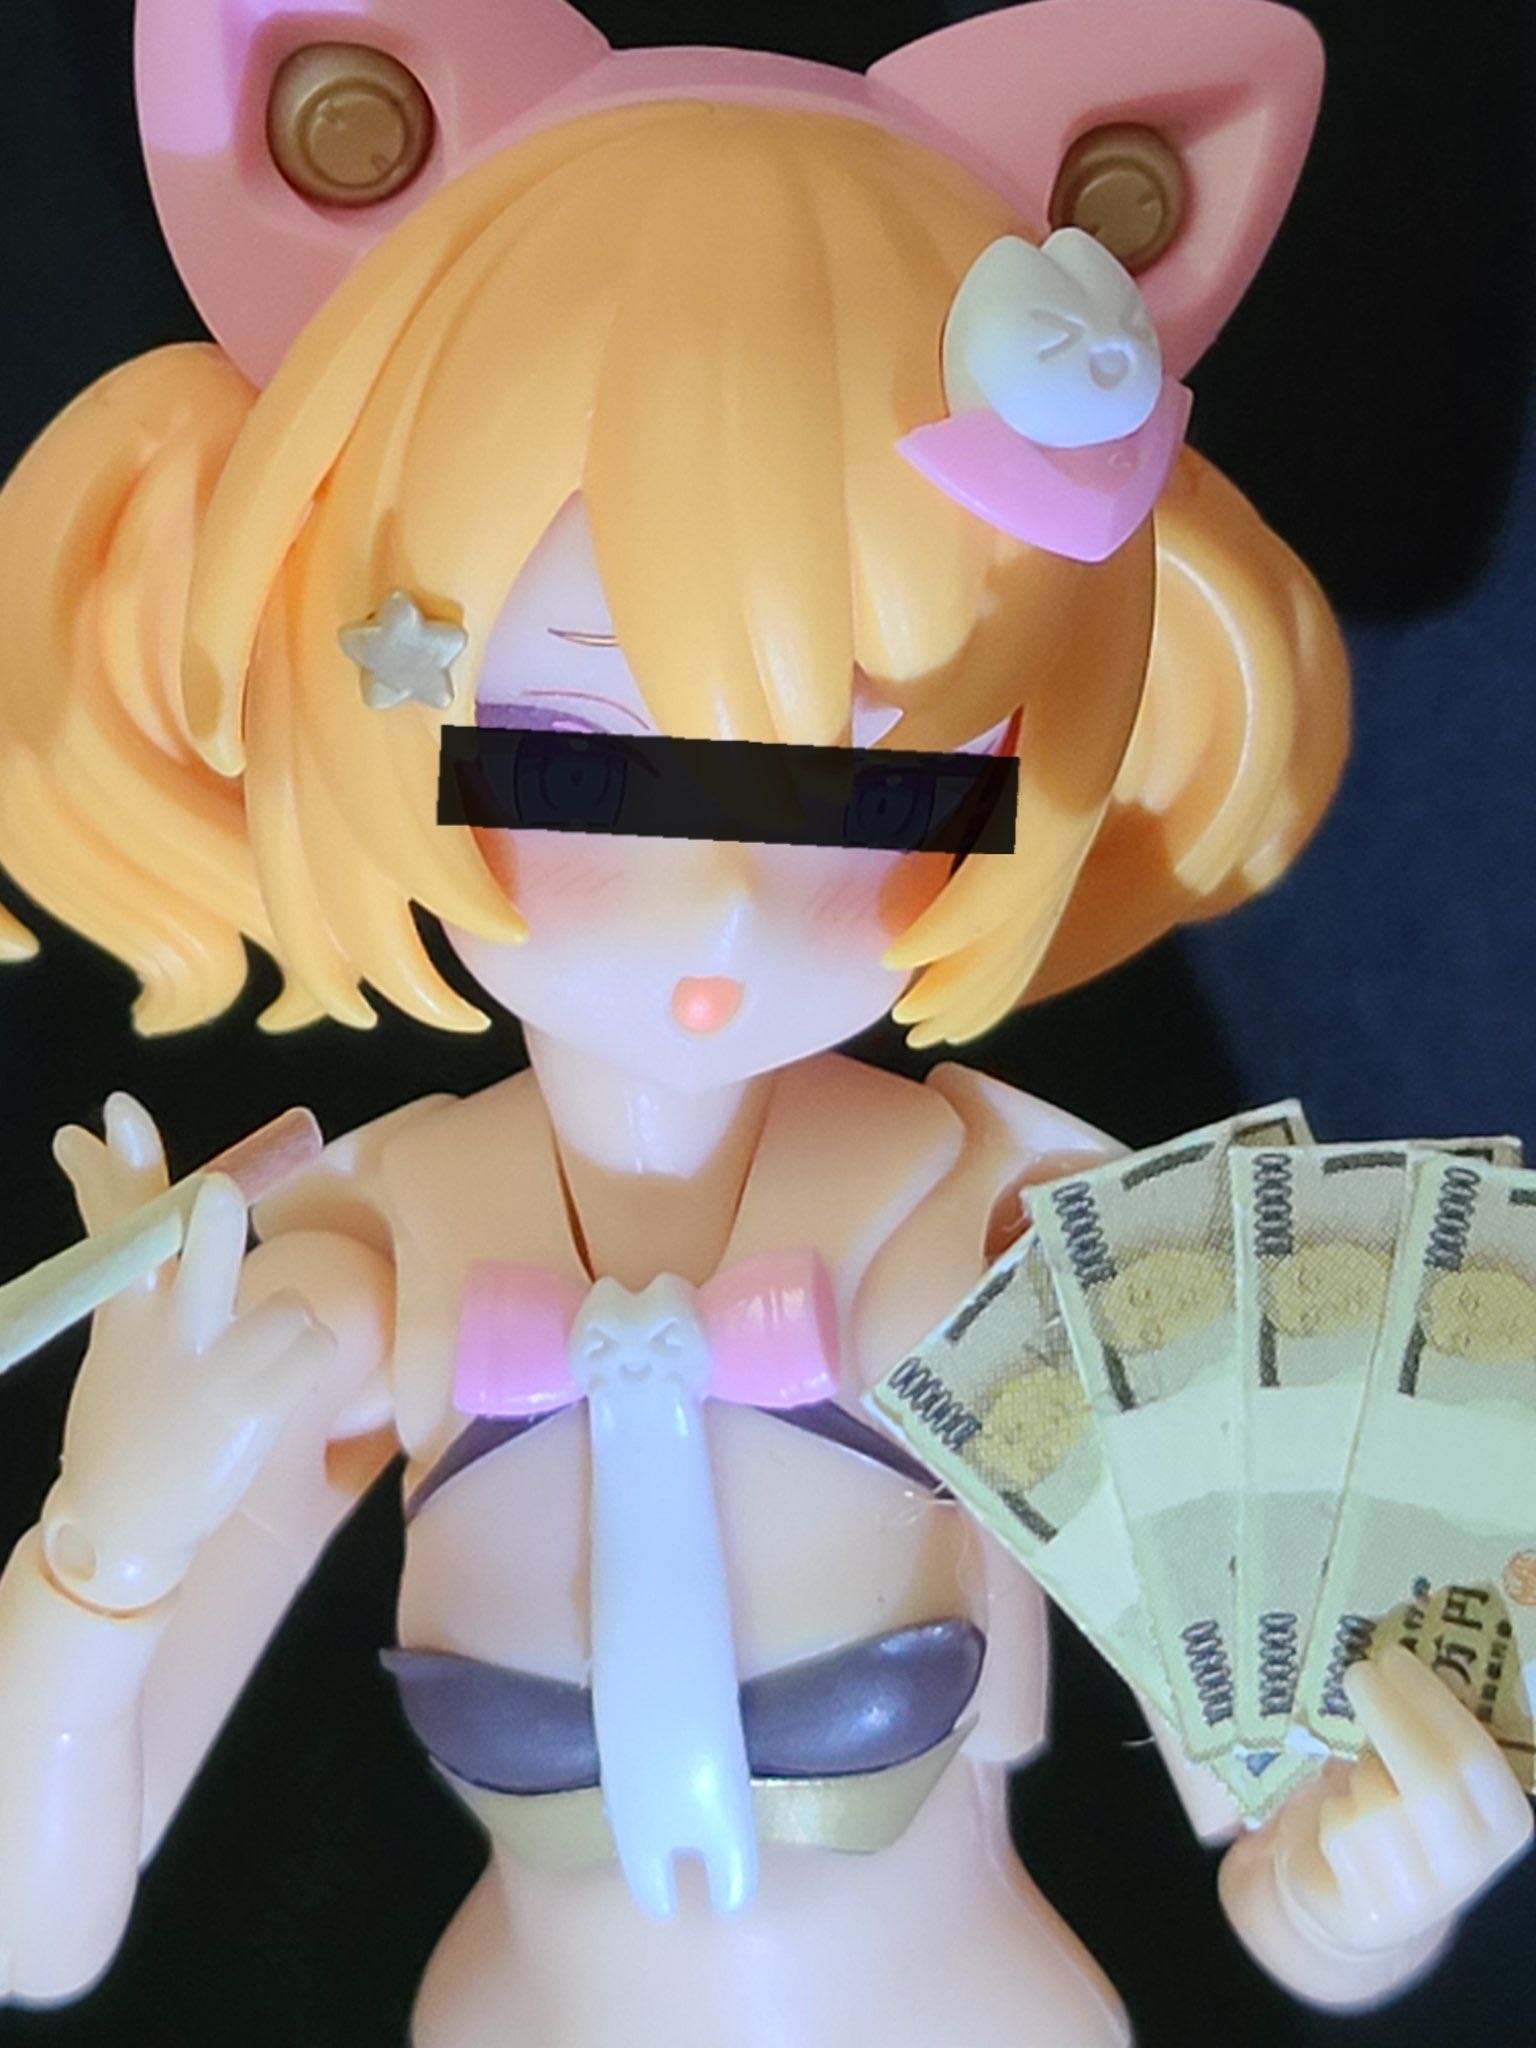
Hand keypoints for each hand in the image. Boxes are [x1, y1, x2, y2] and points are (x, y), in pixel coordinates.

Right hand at [42, 1095, 334, 1611]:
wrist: (122, 1522)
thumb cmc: (133, 1411)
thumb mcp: (121, 1336)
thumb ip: (140, 1272)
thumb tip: (158, 1204)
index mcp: (125, 1312)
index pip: (118, 1227)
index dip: (114, 1171)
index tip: (106, 1118)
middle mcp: (165, 1335)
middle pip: (193, 1262)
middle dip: (211, 1228)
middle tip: (219, 1195)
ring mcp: (208, 1375)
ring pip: (287, 1303)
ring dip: (286, 1323)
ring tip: (252, 1362)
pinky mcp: (249, 1411)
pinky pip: (312, 1345)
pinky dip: (305, 1356)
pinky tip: (275, 1385)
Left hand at [1268, 1645, 1532, 1957]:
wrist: (1359, 1899)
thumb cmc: (1396, 1809)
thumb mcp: (1428, 1772)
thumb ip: (1432, 1729)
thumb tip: (1400, 1653)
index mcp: (1506, 1822)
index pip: (1478, 1758)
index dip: (1433, 1702)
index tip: (1394, 1657)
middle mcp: (1474, 1865)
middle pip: (1433, 1781)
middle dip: (1390, 1715)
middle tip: (1357, 1672)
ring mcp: (1423, 1897)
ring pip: (1377, 1805)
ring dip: (1358, 1773)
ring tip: (1361, 1773)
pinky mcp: (1370, 1911)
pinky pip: (1341, 1835)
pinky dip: (1333, 1812)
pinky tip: (1343, 1818)